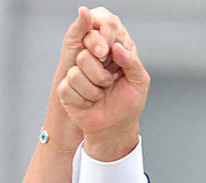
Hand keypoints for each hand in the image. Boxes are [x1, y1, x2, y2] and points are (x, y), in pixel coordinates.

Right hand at [43, 6, 122, 151]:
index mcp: (108, 51)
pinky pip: (67, 88)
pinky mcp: (66, 91)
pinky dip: (82, 99)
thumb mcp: (139, 81)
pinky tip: (89, 103)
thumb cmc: (128, 103)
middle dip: (100, 74)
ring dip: (93, 90)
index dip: (102, 41)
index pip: (98, 33)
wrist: (115, 127)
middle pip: (85, 54)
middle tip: (109, 82)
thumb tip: (116, 47)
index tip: (109, 54)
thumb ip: (131, 61)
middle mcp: (90, 59)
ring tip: (100, 95)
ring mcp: (76, 75)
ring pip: (75, 73)